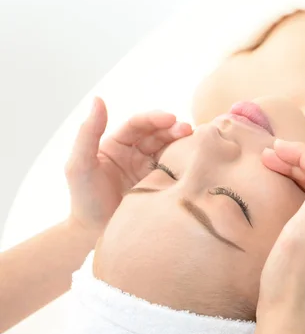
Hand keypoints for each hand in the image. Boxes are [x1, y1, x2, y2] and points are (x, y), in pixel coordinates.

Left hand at [65, 97, 191, 234]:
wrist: (94, 234)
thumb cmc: (83, 198)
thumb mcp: (79, 164)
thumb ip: (88, 132)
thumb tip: (98, 99)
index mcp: (117, 144)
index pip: (138, 125)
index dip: (154, 119)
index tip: (170, 119)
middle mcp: (135, 154)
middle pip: (157, 135)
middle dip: (173, 129)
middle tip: (188, 130)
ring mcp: (149, 170)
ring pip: (169, 150)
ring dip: (182, 144)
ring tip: (196, 143)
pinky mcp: (160, 187)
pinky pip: (175, 172)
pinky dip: (185, 164)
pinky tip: (195, 162)